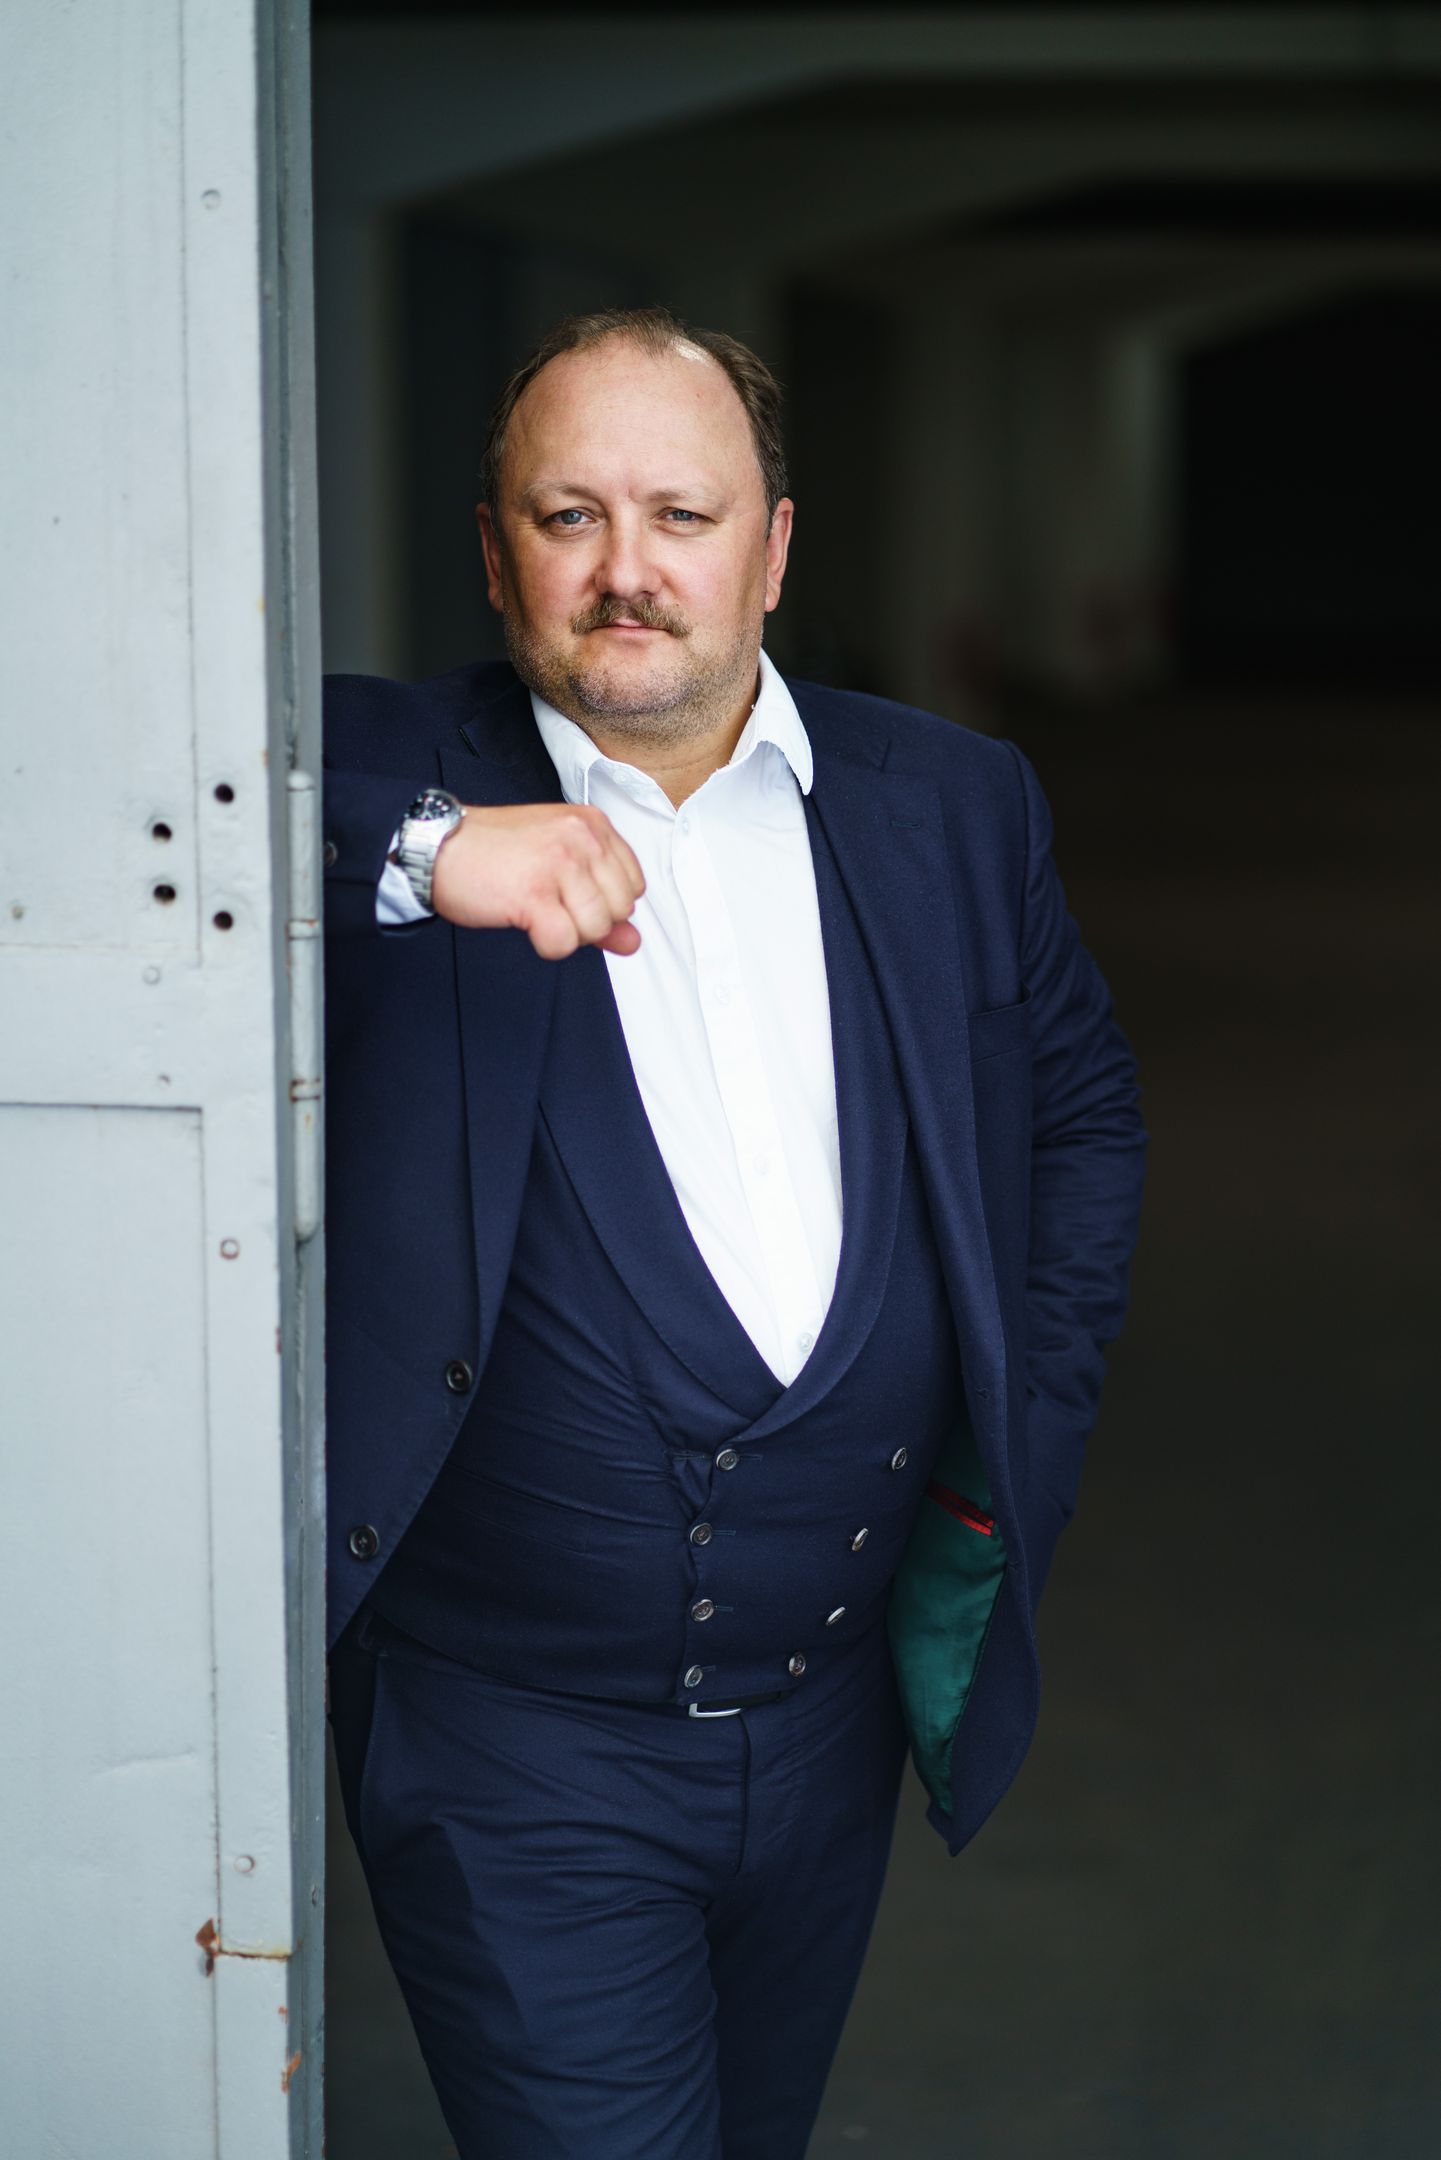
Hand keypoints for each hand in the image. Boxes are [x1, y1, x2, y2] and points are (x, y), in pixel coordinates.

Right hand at [430, 802, 644, 959]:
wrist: (437, 847)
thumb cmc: (493, 853)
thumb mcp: (558, 866)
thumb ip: (601, 902)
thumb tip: (633, 941)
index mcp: (593, 824)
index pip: (634, 886)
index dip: (605, 904)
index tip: (570, 895)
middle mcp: (582, 838)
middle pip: (620, 910)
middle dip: (588, 921)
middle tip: (549, 903)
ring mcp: (560, 863)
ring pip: (596, 929)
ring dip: (565, 933)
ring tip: (534, 909)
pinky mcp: (535, 892)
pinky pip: (564, 942)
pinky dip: (547, 945)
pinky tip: (526, 922)